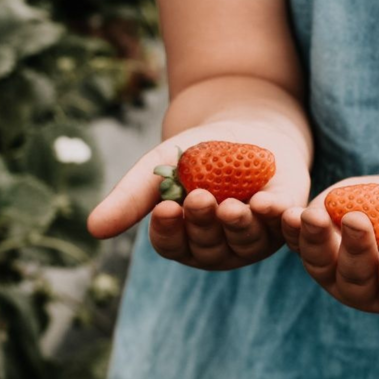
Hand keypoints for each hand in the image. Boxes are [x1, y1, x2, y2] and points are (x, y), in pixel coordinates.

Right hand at [88, 121, 308, 269]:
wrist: (248, 130)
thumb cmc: (196, 155)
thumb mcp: (160, 168)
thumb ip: (130, 198)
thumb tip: (92, 228)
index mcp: (184, 239)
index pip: (171, 245)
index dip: (167, 231)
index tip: (163, 210)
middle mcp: (219, 248)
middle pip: (207, 246)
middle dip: (202, 223)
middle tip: (197, 199)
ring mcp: (255, 240)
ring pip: (244, 241)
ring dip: (237, 225)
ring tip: (230, 205)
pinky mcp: (286, 224)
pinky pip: (282, 227)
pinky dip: (276, 216)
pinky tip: (268, 203)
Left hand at [281, 177, 378, 313]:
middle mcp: (362, 288)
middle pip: (354, 270)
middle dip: (355, 246)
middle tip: (357, 219)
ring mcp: (331, 270)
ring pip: (318, 257)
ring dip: (312, 238)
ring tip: (311, 214)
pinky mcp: (309, 246)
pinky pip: (294, 237)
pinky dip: (284, 224)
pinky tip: (277, 208)